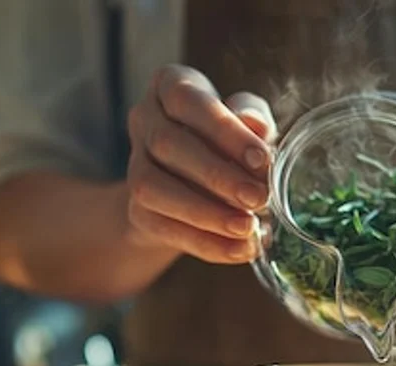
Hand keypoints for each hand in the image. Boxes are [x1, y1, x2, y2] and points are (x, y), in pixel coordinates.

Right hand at [126, 65, 276, 262]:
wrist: (198, 187)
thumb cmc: (231, 143)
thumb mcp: (249, 125)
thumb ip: (254, 121)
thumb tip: (256, 126)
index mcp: (170, 86)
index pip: (186, 100)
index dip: (223, 130)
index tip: (261, 159)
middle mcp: (144, 120)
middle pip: (167, 145)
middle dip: (218, 175)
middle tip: (259, 198)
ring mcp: (134, 166)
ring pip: (154, 188)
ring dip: (205, 213)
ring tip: (248, 228)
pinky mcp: (136, 210)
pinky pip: (163, 227)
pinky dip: (205, 242)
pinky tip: (239, 249)